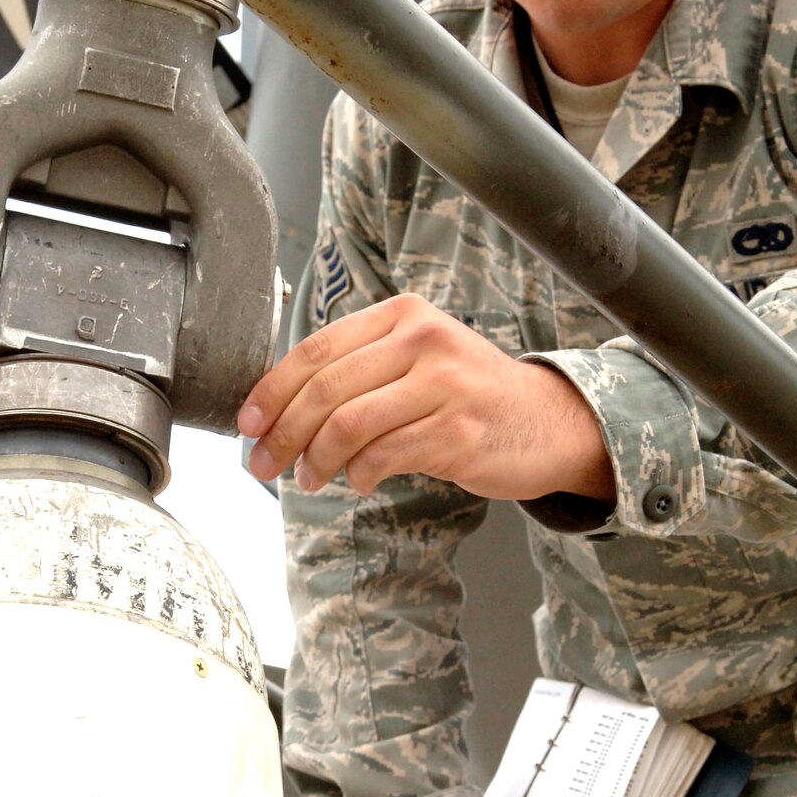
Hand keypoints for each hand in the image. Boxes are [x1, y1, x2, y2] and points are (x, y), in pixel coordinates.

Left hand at [238, 294, 612, 501]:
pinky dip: (358, 474)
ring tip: (310, 478)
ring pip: (348, 425)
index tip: (248, 423)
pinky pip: (383, 456)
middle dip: (283, 433)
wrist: (548, 421)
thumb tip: (282, 406)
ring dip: (316, 460)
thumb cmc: (471, 395)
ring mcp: (443, 385)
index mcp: (403, 316)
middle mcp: (422, 341)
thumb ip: (361, 369)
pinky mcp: (457, 431)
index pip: (316, 349)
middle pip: (325, 390)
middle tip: (263, 464)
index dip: (272, 390)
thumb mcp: (419, 359)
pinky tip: (357, 480)